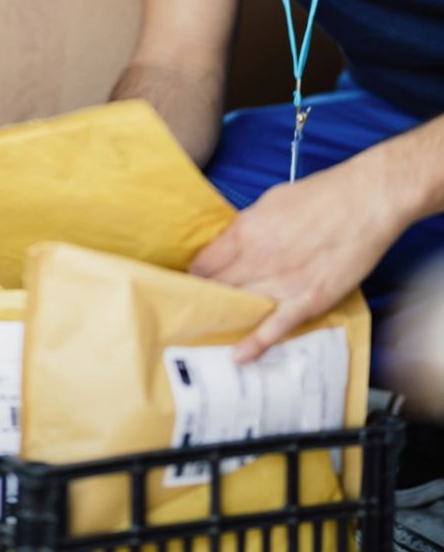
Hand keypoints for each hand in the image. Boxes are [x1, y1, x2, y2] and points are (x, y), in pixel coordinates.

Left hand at [189, 158, 401, 361]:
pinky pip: (277, 326)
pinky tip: (240, 356)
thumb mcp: (270, 202)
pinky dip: (257, 343)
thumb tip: (231, 244)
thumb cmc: (321, 195)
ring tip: (210, 334)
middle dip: (203, 303)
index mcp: (245, 231)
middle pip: (217, 289)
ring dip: (226, 321)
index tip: (186, 289)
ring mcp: (284, 281)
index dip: (192, 280)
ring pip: (242, 308)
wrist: (365, 199)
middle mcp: (258, 258)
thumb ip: (247, 227)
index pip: (203, 265)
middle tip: (193, 317)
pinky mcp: (310, 298)